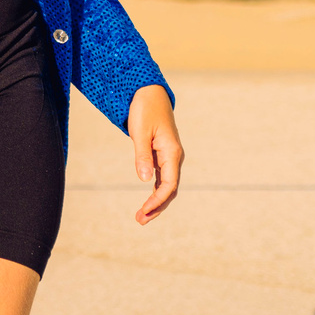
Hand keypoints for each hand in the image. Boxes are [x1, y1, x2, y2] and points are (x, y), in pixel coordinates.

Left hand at [127, 85, 180, 223]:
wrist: (150, 93)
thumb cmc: (145, 110)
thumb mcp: (140, 132)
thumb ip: (142, 156)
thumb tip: (144, 180)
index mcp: (172, 152)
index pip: (169, 184)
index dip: (157, 200)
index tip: (144, 210)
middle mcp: (174, 157)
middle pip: (170, 189)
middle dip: (157, 207)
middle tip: (140, 221)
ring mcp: (170, 157)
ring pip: (167, 186)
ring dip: (156, 202)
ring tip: (141, 217)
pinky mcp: (163, 156)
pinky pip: (162, 179)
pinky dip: (155, 192)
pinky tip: (147, 203)